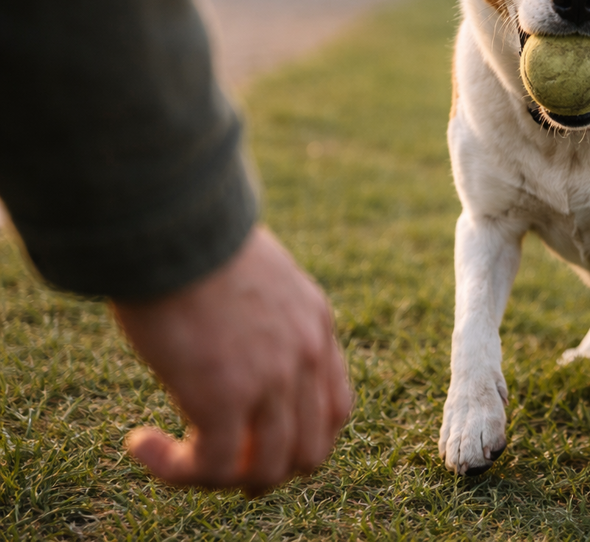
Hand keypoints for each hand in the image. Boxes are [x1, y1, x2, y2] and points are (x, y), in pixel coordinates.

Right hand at [111, 226, 352, 494]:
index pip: (335, 408)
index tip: (255, 439)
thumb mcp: (255, 272)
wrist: (171, 225)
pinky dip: (177, 472)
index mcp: (315, 323)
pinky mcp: (224, 397)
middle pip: (311, 451)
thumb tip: (232, 328)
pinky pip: (213, 467)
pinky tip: (141, 445)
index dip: (299, 438)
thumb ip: (261, 310)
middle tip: (218, 463)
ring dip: (217, 478)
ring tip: (172, 459)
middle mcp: (304, 355)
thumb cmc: (194, 238)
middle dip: (266, 471)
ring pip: (266, 472)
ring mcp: (271, 379)